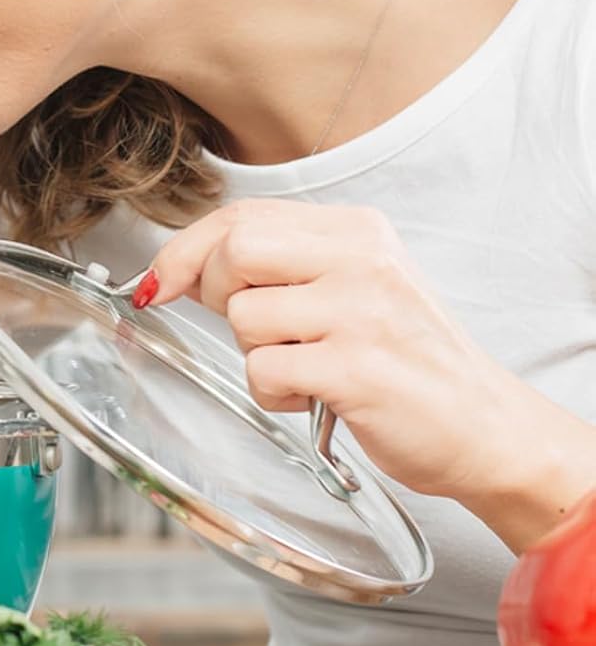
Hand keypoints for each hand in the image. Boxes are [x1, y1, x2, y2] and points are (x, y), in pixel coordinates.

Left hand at [141, 199, 532, 501]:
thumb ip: (280, 266)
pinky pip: (263, 370)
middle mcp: (362, 259)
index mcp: (356, 230)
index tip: (159, 280)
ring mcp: (361, 311)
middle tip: (257, 330)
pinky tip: (314, 397)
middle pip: (234, 249)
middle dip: (218, 293)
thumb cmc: (405, 362)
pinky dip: (273, 394)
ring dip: (256, 354)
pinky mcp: (356, 367)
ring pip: (243, 315)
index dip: (186, 249)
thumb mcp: (352, 287)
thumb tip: (181, 269)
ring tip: (307, 368)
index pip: (243, 216)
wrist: (485, 428)